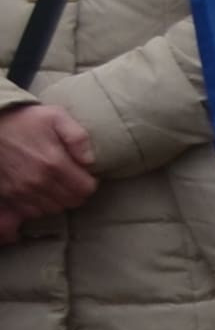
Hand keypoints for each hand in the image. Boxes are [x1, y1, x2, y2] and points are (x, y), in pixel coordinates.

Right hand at [0, 103, 97, 225]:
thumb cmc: (25, 120)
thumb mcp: (56, 116)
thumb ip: (78, 137)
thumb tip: (90, 161)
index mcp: (54, 163)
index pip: (85, 189)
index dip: (90, 183)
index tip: (85, 174)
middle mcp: (38, 181)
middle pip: (71, 202)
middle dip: (76, 192)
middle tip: (72, 180)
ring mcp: (22, 191)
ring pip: (53, 209)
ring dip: (59, 200)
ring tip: (57, 185)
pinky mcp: (8, 195)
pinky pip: (32, 212)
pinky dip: (40, 206)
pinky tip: (41, 192)